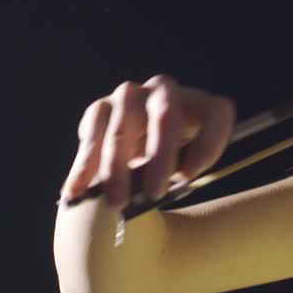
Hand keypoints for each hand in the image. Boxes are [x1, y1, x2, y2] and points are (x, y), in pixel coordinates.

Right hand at [60, 74, 234, 208]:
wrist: (138, 141)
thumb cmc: (174, 155)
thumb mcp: (193, 159)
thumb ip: (194, 166)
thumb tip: (183, 175)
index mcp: (200, 102)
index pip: (217, 113)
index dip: (209, 144)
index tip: (191, 176)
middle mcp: (166, 90)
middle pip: (166, 116)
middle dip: (159, 158)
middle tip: (154, 194)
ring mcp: (130, 95)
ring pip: (123, 128)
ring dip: (118, 169)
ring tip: (117, 202)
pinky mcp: (100, 108)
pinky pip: (91, 135)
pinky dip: (83, 167)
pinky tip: (76, 192)